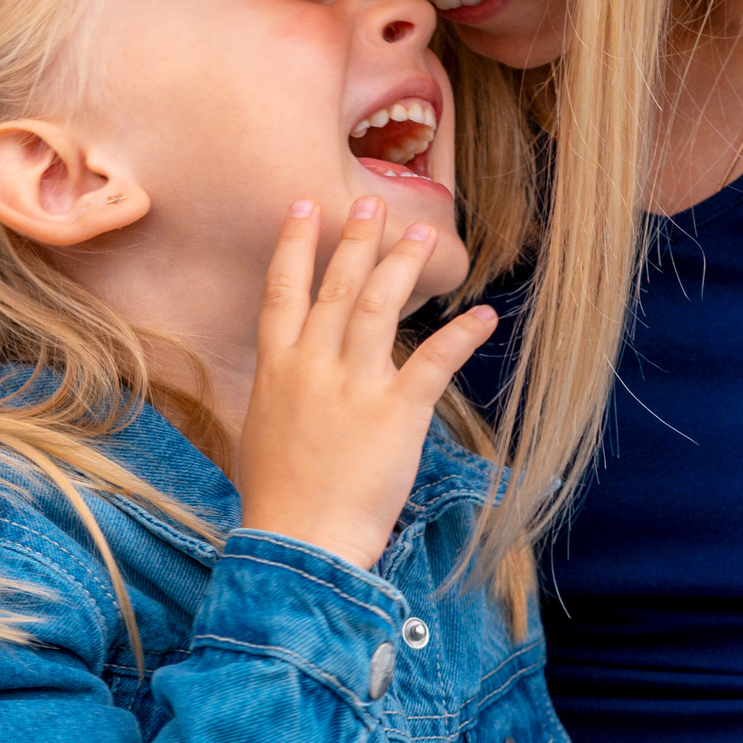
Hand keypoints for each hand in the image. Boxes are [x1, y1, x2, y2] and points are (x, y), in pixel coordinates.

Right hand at [235, 198, 497, 569]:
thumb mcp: (260, 433)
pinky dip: (460, 334)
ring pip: (379, 307)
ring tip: (424, 234)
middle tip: (374, 202)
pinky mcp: (395, 412)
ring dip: (403, 266)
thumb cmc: (279, 498)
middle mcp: (312, 366)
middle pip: (336, 286)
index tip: (304, 207)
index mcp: (277, 369)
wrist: (299, 540)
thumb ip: (279, 395)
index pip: (282, 291)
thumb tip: (288, 382)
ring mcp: (353, 386)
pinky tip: (482, 314)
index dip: (295, 245)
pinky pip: (433, 361)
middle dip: (358, 240)